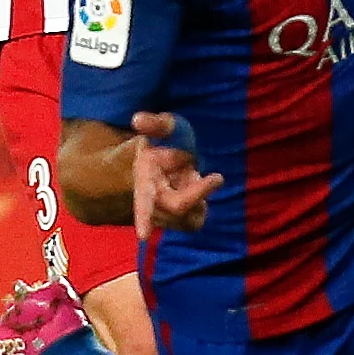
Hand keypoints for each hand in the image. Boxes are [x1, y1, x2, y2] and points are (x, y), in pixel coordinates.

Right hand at [129, 112, 222, 237]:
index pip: (143, 202)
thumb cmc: (165, 145)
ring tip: (194, 178)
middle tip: (217, 177)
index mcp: (144, 181)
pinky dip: (200, 205)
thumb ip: (155, 124)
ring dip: (199, 196)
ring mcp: (165, 216)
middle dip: (198, 192)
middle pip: (178, 207)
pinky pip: (196, 219)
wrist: (166, 165)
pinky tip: (197, 191)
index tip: (143, 235)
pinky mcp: (179, 222)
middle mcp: (152, 203)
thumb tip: (137, 119)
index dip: (143, 219)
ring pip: (190, 215)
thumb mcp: (164, 129)